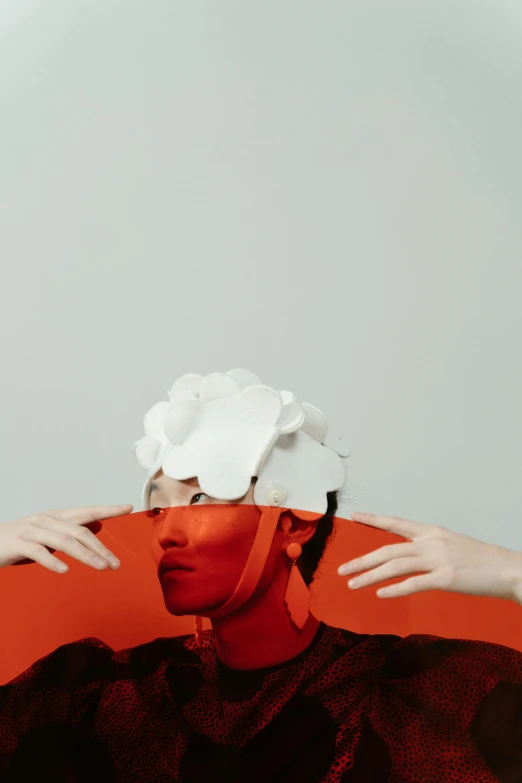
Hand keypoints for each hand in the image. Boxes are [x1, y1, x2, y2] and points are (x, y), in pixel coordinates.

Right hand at [0, 505, 132, 572]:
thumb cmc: (21, 539)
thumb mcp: (48, 532)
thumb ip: (69, 531)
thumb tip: (95, 528)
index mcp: (56, 516)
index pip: (87, 511)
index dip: (108, 509)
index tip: (127, 507)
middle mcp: (46, 520)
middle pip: (79, 531)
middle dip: (100, 547)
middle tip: (115, 563)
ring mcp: (32, 531)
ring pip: (64, 541)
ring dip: (85, 555)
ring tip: (101, 567)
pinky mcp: (18, 544)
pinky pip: (39, 553)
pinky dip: (53, 562)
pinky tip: (64, 570)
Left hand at [338, 512, 521, 602]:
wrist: (508, 569)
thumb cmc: (481, 560)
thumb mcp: (452, 545)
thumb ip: (430, 548)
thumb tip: (411, 556)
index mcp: (432, 532)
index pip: (396, 523)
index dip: (374, 519)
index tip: (354, 516)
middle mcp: (431, 542)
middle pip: (388, 549)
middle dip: (362, 560)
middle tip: (342, 569)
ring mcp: (438, 559)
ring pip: (395, 566)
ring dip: (370, 576)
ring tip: (352, 584)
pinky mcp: (446, 578)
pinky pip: (414, 584)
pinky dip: (395, 589)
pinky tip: (381, 594)